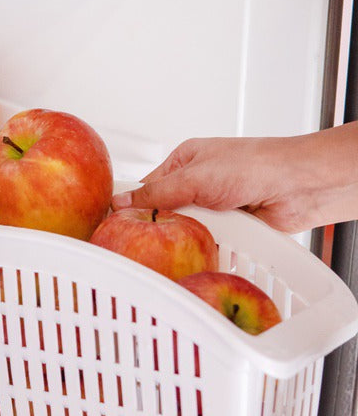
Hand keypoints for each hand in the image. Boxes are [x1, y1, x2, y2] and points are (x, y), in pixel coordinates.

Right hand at [112, 126, 357, 233]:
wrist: (298, 187)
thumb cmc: (252, 167)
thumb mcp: (194, 178)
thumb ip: (156, 193)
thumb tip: (119, 201)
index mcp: (184, 162)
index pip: (147, 186)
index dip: (133, 206)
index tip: (116, 226)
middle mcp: (198, 183)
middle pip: (165, 213)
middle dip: (163, 226)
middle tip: (149, 242)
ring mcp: (214, 207)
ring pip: (185, 231)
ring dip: (187, 238)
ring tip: (179, 246)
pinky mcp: (230, 228)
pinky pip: (207, 243)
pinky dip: (205, 248)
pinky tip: (199, 254)